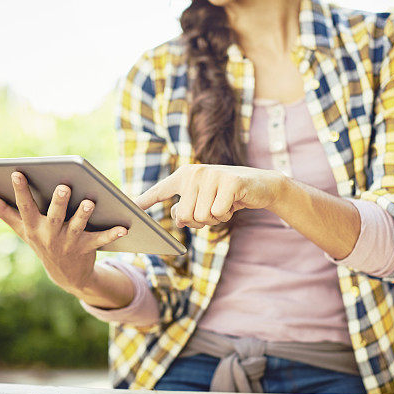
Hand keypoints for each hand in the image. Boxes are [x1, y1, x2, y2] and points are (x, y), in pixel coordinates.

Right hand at [0, 171, 127, 295]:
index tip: (17, 172)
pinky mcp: (87, 248)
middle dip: (58, 201)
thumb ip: (4, 212)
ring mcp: (69, 242)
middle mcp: (50, 234)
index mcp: (33, 226)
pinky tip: (123, 226)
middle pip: (55, 215)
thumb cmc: (42, 243)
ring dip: (84, 214)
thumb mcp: (22, 230)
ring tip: (90, 201)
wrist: (66, 276)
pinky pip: (100, 240)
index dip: (20, 190)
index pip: (25, 206)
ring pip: (77, 226)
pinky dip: (112, 233)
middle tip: (63, 186)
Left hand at [135, 164, 284, 228]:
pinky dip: (227, 215)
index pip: (160, 189)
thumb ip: (187, 209)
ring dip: (215, 218)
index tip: (131, 207)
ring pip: (202, 217)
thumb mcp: (204, 202)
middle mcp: (195, 172)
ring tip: (224, 204)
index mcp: (185, 175)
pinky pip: (218, 213)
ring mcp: (212, 175)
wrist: (262, 186)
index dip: (145, 200)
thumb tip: (178, 219)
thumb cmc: (228, 196)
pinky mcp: (229, 182)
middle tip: (213, 210)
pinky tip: (234, 203)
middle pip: (185, 216)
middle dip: (200, 221)